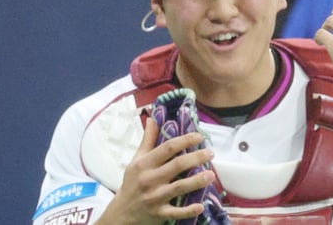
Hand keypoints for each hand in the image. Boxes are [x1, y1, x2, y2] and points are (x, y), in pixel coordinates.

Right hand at [95, 117, 215, 224]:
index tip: (199, 136)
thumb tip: (152, 119)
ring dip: (197, 181)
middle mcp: (149, 179)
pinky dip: (188, 210)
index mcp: (144, 164)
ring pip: (179, 187)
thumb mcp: (136, 160)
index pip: (168, 147)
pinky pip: (175, 212)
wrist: (121, 213)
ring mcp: (154, 197)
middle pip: (177, 165)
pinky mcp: (159, 213)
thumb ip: (147, 140)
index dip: (185, 140)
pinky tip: (201, 206)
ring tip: (211, 175)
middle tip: (210, 153)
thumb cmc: (132, 183)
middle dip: (196, 158)